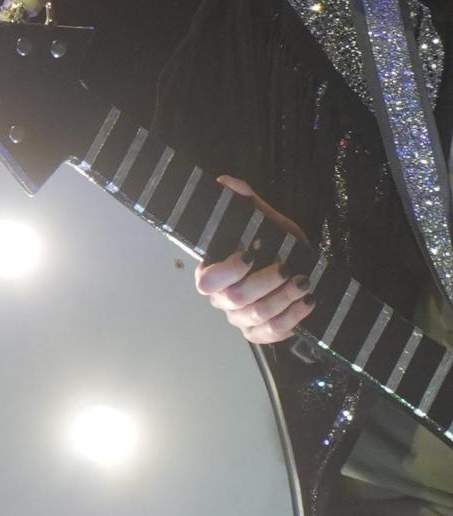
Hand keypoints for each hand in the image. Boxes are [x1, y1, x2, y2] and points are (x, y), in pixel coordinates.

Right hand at [191, 173, 313, 344]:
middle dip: (266, 282)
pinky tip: (308, 302)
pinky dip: (293, 318)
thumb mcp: (268, 223)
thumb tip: (225, 181)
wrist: (302, 273)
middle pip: (236, 299)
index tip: (250, 253)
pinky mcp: (260, 334)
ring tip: (305, 282)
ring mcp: (240, 319)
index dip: (227, 271)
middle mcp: (222, 299)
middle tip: (289, 267)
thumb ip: (247, 204)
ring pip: (258, 315)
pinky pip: (274, 332)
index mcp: (213, 273)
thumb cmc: (279, 248)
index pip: (206, 281)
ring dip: (285, 298)